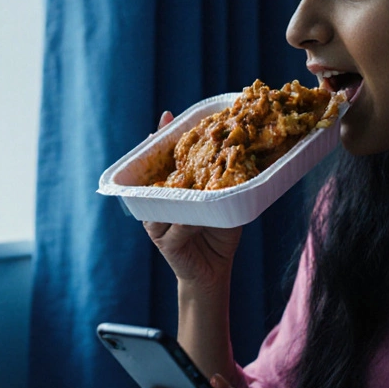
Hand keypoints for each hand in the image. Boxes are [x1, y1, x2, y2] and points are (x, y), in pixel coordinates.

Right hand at [143, 111, 242, 291]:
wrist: (214, 270)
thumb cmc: (219, 231)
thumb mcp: (223, 200)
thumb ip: (221, 180)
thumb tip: (235, 151)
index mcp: (169, 191)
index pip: (161, 161)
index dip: (161, 139)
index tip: (166, 117)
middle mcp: (157, 203)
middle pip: (153, 175)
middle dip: (158, 155)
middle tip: (165, 134)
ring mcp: (157, 222)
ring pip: (161, 200)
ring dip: (175, 189)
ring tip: (188, 175)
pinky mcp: (165, 241)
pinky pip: (175, 226)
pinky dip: (187, 220)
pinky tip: (197, 216)